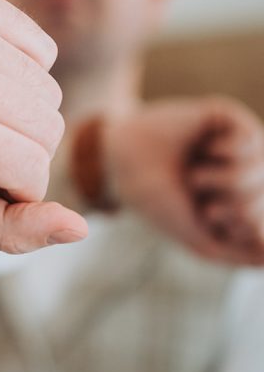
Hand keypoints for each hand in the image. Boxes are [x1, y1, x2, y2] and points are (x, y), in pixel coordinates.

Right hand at [103, 96, 263, 265]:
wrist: (120, 164)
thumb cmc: (155, 201)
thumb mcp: (198, 240)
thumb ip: (239, 254)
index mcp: (236, 201)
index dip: (245, 224)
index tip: (210, 219)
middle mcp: (241, 172)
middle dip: (240, 203)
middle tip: (203, 199)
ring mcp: (236, 144)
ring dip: (231, 179)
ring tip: (197, 176)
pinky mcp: (226, 117)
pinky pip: (254, 137)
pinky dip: (230, 152)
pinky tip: (207, 149)